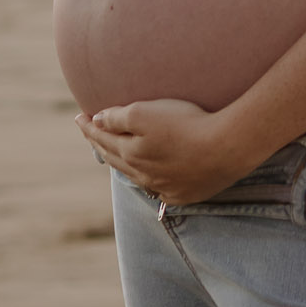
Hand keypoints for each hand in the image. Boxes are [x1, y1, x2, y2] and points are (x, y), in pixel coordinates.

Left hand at [76, 98, 249, 203]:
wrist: (226, 148)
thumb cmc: (186, 124)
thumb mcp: (146, 112)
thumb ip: (117, 118)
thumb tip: (97, 120)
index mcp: (130, 153)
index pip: (101, 138)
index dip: (89, 127)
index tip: (79, 116)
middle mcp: (143, 174)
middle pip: (114, 158)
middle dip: (100, 143)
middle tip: (90, 132)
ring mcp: (164, 186)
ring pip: (134, 175)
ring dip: (121, 162)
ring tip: (113, 153)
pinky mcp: (184, 194)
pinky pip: (156, 188)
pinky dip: (146, 178)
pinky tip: (147, 175)